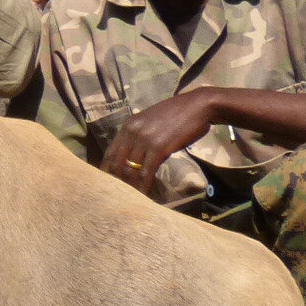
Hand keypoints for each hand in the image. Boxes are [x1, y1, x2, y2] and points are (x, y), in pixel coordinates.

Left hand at [100, 91, 223, 196]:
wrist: (199, 106)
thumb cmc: (179, 115)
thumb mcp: (151, 122)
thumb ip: (141, 136)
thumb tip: (137, 156)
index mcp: (128, 125)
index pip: (110, 151)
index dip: (107, 169)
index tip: (106, 183)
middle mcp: (132, 131)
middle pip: (117, 162)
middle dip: (115, 180)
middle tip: (115, 196)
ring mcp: (144, 139)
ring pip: (129, 169)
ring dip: (128, 186)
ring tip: (128, 200)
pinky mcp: (158, 147)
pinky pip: (145, 171)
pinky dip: (143, 185)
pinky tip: (143, 195)